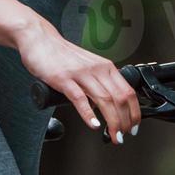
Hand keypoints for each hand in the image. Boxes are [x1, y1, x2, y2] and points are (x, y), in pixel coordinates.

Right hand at [15, 21, 140, 144]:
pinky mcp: (63, 79)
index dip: (134, 112)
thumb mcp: (88, 67)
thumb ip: (97, 84)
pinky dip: (88, 114)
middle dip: (125, 121)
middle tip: (123, 135)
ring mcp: (80, 74)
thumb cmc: (62, 55)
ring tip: (113, 135)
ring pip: (104, 99)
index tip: (133, 126)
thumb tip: (103, 107)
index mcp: (105, 67)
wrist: (40, 39)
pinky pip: (79, 98)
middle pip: (119, 98)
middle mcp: (97, 69)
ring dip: (112, 121)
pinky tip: (93, 124)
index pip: (127, 91)